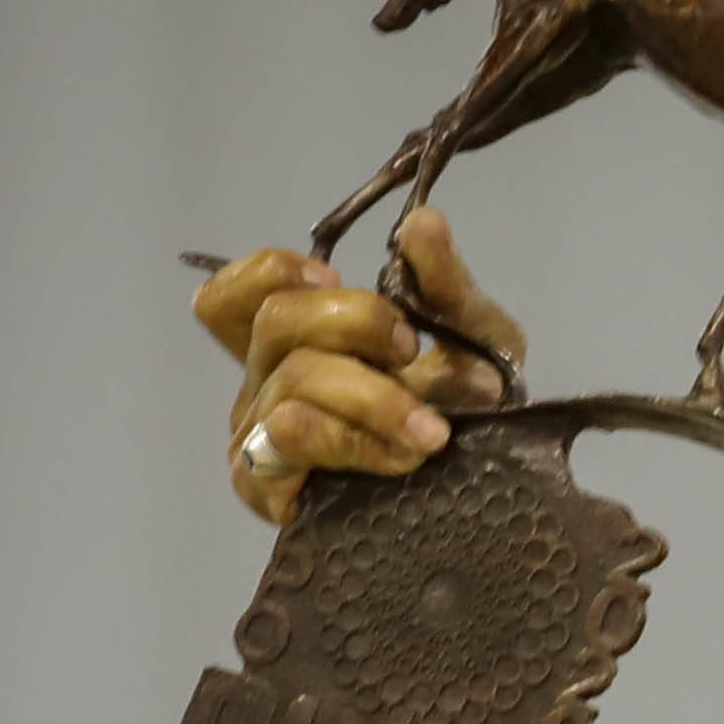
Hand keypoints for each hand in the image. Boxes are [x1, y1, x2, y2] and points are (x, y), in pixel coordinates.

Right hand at [189, 207, 523, 522]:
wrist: (491, 499)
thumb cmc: (469, 415)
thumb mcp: (476, 337)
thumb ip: (446, 282)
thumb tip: (419, 224)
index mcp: (294, 347)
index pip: (231, 296)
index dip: (271, 271)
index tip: (337, 275)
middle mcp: (264, 388)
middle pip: (274, 322)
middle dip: (355, 323)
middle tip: (414, 353)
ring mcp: (261, 440)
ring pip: (291, 384)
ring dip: (373, 399)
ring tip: (433, 431)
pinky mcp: (269, 490)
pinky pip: (291, 438)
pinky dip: (353, 439)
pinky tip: (400, 459)